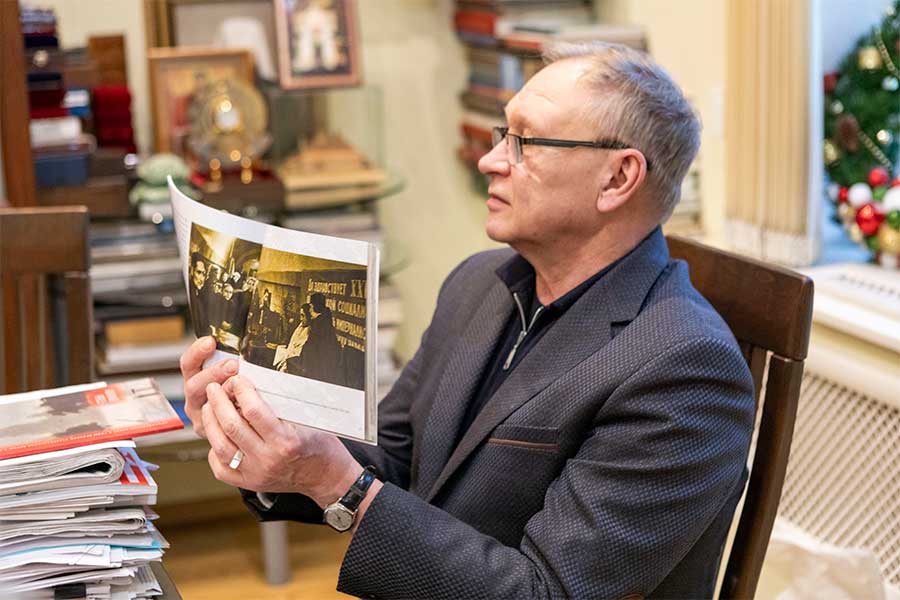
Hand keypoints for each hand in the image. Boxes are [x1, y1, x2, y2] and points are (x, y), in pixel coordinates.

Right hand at [179, 336, 237, 437]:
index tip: (211, 341)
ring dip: (222, 393)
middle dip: (213, 373)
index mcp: (195, 379)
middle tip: (232, 365)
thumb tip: (245, 338)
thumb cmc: (240, 391)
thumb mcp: (231, 371)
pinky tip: (244, 409)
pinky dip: (231, 417)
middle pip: (194, 385)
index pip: (188, 363)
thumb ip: (231, 359)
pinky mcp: (212, 436)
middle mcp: (195, 399)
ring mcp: (203, 418)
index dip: (197, 352)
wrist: (246, 426)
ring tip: (239, 385)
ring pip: (206, 406)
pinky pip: (218, 426)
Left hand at [203, 374, 362, 507]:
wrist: (325, 476)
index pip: (253, 411)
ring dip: (211, 423)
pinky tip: (216, 437)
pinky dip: (214, 452)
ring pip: (221, 446)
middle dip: (218, 402)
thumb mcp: (308, 420)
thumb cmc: (319, 444)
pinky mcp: (250, 483)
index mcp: (285, 441)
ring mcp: (256, 473)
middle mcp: (268, 459)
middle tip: (214, 387)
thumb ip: (284, 405)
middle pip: (232, 427)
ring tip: (209, 407)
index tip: (239, 380)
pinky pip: (222, 469)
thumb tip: (259, 383)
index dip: (242, 391)